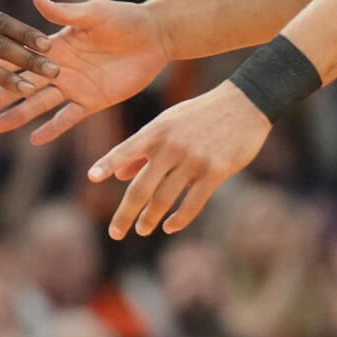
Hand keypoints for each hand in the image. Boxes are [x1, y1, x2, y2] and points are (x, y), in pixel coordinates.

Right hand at [0, 0, 173, 142]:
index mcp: (55, 45)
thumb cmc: (123, 18)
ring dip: (19, 113)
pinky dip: (52, 128)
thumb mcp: (93, 13)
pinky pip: (69, 118)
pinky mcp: (92, 102)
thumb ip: (66, 12)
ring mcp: (74, 87)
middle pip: (24, 82)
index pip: (20, 54)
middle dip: (1, 93)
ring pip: (40, 103)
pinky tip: (34, 138)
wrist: (155, 36)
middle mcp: (59, 68)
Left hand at [89, 82, 271, 237]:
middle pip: (141, 188)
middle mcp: (170, 146)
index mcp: (156, 131)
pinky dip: (178, 219)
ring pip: (164, 199)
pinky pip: (192, 204)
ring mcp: (193, 160)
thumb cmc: (202, 114)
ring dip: (149, 219)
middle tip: (115, 232)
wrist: (245, 104)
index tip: (92, 178)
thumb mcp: (168, 123)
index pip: (125, 149)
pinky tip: (169, 227)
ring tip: (142, 229)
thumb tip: (118, 175)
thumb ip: (143, 148)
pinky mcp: (215, 172)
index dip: (107, 163)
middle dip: (125, 214)